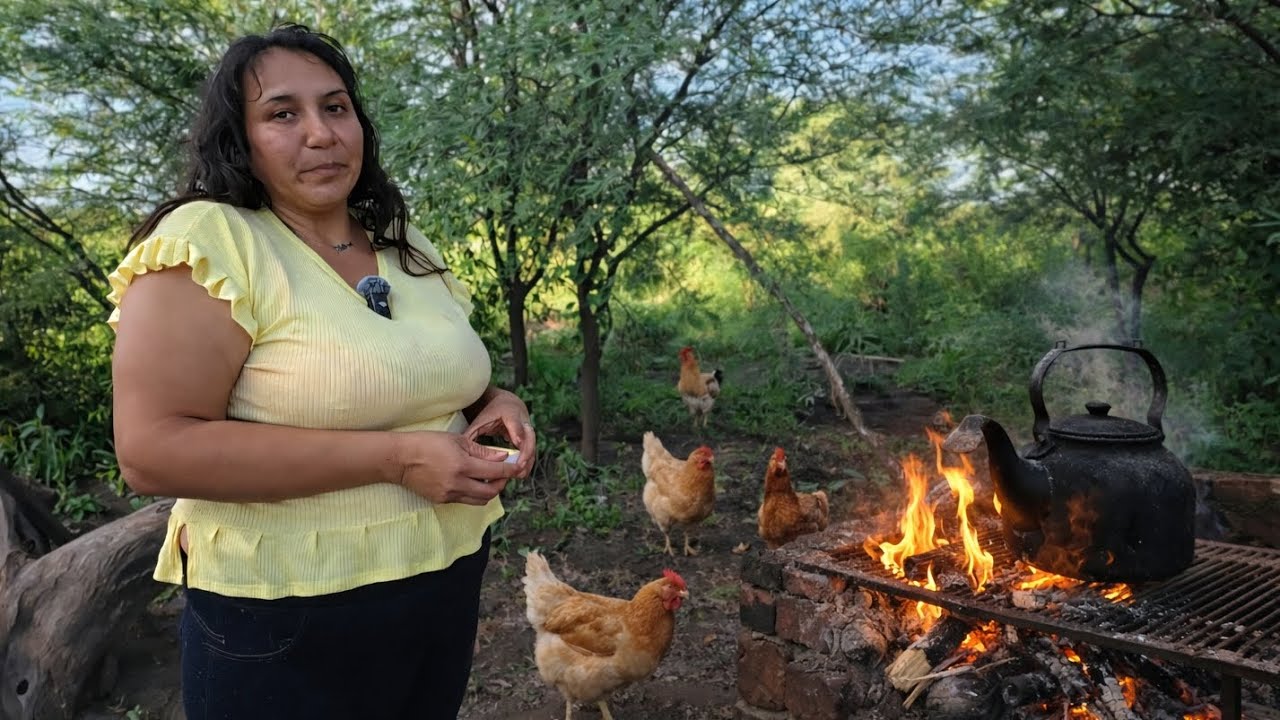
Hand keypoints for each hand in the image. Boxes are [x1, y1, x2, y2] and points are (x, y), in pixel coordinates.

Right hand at [397, 431, 521, 505]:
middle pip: (491, 491)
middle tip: (503, 473)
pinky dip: (473, 493)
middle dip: (502, 483)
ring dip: (489, 491)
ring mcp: (449, 495)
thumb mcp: (457, 440)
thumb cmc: (428, 443)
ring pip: (480, 500)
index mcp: (463, 465)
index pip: (496, 471)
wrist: (400, 460)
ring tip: (489, 478)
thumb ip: (482, 451)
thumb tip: (503, 457)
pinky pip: (465, 500)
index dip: (510, 469)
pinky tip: (471, 481)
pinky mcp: (442, 501)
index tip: (518, 466)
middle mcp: (458, 483)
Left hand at [463, 387, 535, 477]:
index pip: (515, 422)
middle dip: (526, 452)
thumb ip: (473, 434)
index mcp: (509, 411)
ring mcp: (528, 428)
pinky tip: (520, 474)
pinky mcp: (530, 437)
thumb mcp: (480, 421)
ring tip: (520, 475)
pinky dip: (527, 462)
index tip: (517, 443)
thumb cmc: (490, 414)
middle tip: (519, 467)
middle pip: (529, 435)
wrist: (505, 404)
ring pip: (532, 445)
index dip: (517, 431)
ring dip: (528, 460)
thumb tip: (459, 451)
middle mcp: (522, 419)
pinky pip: (531, 450)